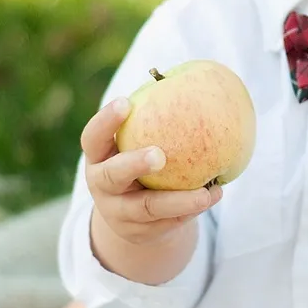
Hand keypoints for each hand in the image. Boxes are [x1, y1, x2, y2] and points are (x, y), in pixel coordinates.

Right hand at [81, 96, 222, 245]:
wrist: (131, 216)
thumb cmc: (139, 161)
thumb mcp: (137, 141)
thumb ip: (155, 118)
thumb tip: (196, 74)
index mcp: (98, 156)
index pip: (93, 137)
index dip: (105, 121)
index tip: (126, 102)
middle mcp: (102, 185)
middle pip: (112, 176)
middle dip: (134, 164)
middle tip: (160, 154)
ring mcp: (118, 212)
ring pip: (147, 208)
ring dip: (179, 199)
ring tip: (209, 190)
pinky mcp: (139, 233)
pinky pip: (167, 222)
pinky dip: (191, 209)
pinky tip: (214, 194)